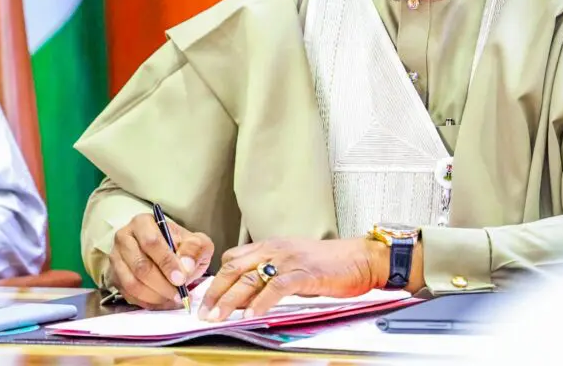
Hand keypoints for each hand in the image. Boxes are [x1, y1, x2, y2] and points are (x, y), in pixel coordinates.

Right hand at [109, 213, 213, 309]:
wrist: (168, 253)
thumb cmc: (180, 246)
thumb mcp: (195, 242)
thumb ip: (193, 250)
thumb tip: (186, 266)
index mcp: (142, 223)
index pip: (151, 242)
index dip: (166, 262)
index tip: (181, 279)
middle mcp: (124, 238)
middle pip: (140, 265)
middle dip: (162, 283)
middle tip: (179, 294)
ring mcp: (116, 259)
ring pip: (132, 283)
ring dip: (155, 295)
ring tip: (173, 299)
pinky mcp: (114, 277)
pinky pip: (128, 295)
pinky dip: (148, 302)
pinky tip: (163, 302)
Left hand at [199, 238, 386, 321]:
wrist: (359, 258)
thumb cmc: (329, 264)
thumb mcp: (293, 265)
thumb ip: (270, 276)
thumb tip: (246, 297)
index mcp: (271, 246)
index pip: (233, 258)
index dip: (216, 279)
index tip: (205, 298)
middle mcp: (275, 249)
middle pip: (235, 268)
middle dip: (215, 291)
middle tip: (203, 311)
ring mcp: (289, 260)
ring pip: (250, 278)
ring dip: (230, 300)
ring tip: (218, 316)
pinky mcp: (304, 273)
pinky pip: (277, 287)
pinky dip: (261, 302)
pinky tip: (251, 315)